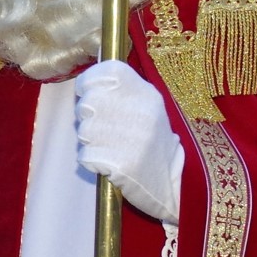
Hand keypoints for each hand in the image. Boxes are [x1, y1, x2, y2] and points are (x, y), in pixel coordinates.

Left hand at [74, 61, 182, 224]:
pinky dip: (91, 161)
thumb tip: (88, 83)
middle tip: (101, 128)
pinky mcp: (122, 164)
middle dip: (87, 116)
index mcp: (147, 95)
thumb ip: (120, 92)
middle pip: (88, 102)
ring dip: (90, 141)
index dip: (90, 81)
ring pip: (84, 130)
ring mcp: (132, 139)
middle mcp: (140, 113)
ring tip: (109, 147)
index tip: (88, 92)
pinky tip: (109, 163)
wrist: (171, 184)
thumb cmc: (152, 143)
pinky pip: (86, 156)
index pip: (108, 71)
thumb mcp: (146, 108)